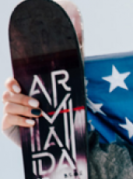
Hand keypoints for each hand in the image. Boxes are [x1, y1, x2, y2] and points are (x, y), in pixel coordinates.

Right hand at [3, 0, 82, 147]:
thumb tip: (80, 42)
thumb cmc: (62, 112)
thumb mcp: (68, 92)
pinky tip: (32, 123)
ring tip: (38, 114)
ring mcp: (8, 112)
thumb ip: (71, 71)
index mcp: (25, 90)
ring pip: (7, 105)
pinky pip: (7, 119)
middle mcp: (14, 99)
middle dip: (21, 98)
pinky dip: (20, 120)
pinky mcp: (7, 126)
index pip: (12, 81)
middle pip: (7, 93)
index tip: (21, 85)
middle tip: (38, 104)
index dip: (13, 81)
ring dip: (23, 109)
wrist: (59, 137)